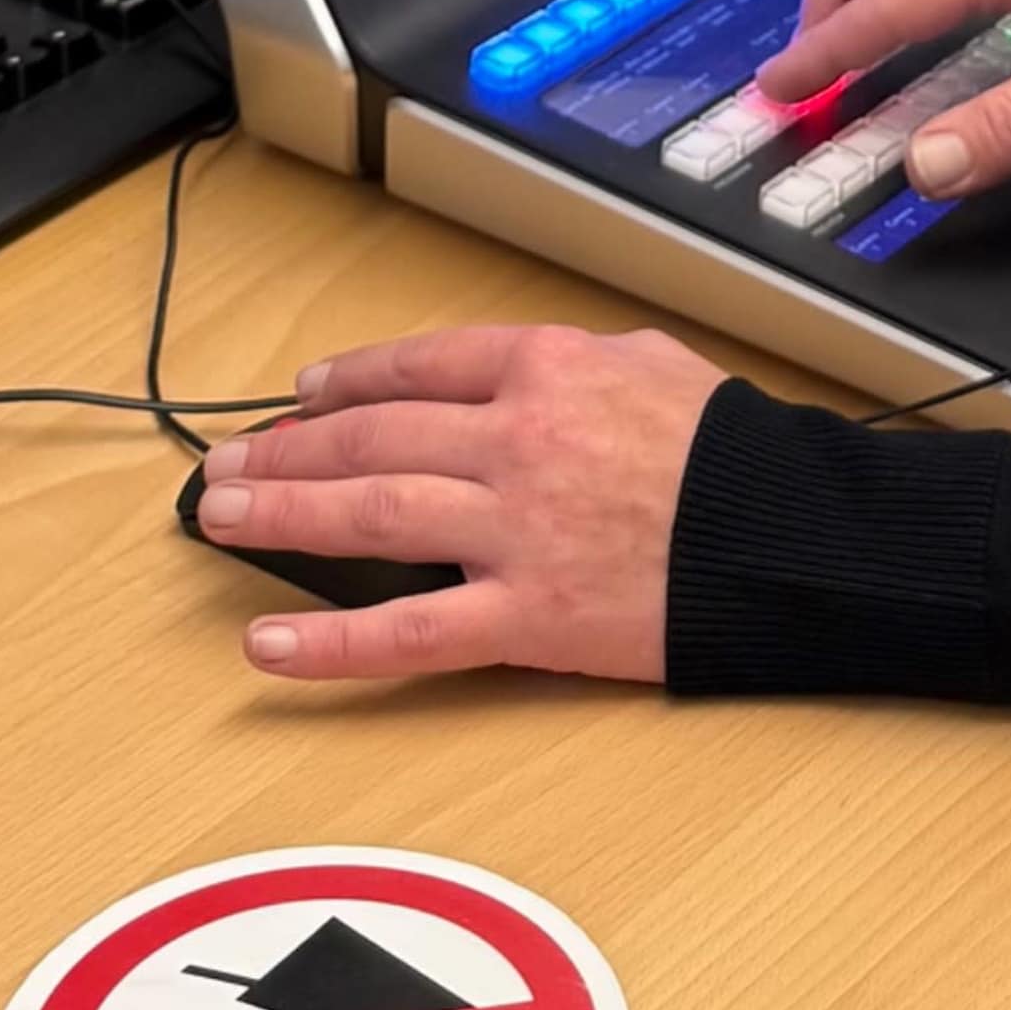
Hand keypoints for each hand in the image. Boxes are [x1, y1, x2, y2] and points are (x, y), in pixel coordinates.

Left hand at [192, 320, 722, 685]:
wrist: (789, 536)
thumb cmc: (735, 455)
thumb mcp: (653, 364)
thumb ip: (573, 365)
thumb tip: (518, 377)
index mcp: (544, 368)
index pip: (416, 365)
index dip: (347, 380)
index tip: (302, 396)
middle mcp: (512, 440)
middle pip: (371, 435)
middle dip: (286, 451)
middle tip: (227, 465)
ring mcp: (512, 529)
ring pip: (369, 514)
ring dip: (283, 513)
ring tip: (221, 518)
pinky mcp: (526, 616)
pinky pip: (410, 634)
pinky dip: (331, 642)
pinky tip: (269, 644)